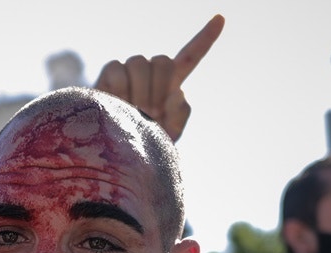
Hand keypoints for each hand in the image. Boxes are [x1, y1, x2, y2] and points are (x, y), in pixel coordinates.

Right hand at [93, 14, 224, 141]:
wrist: (114, 155)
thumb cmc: (142, 144)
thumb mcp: (169, 135)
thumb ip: (181, 114)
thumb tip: (176, 91)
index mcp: (171, 83)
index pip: (191, 56)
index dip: (206, 38)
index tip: (220, 19)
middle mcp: (151, 72)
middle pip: (163, 61)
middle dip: (159, 88)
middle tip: (150, 112)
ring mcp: (129, 70)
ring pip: (139, 63)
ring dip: (139, 92)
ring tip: (134, 112)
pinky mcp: (109, 73)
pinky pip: (118, 70)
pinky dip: (120, 90)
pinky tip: (118, 105)